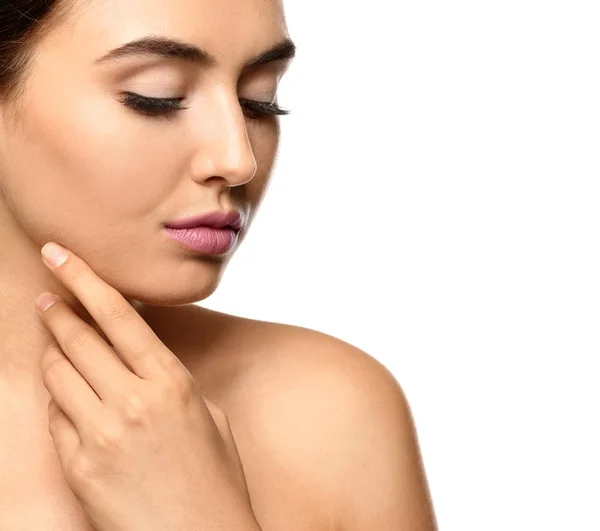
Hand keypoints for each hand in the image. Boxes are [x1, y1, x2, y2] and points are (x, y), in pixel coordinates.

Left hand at [35, 242, 259, 530]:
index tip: (60, 254)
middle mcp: (132, 402)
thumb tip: (139, 355)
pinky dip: (58, 399)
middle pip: (78, 337)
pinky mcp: (78, 467)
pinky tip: (69, 395)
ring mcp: (101, 435)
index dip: (84, 278)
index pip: (118, 315)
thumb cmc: (215, 478)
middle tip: (45, 295)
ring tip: (54, 341)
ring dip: (53, 351)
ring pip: (57, 372)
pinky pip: (55, 417)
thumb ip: (170, 380)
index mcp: (171, 382)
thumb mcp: (208, 414)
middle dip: (57, 310)